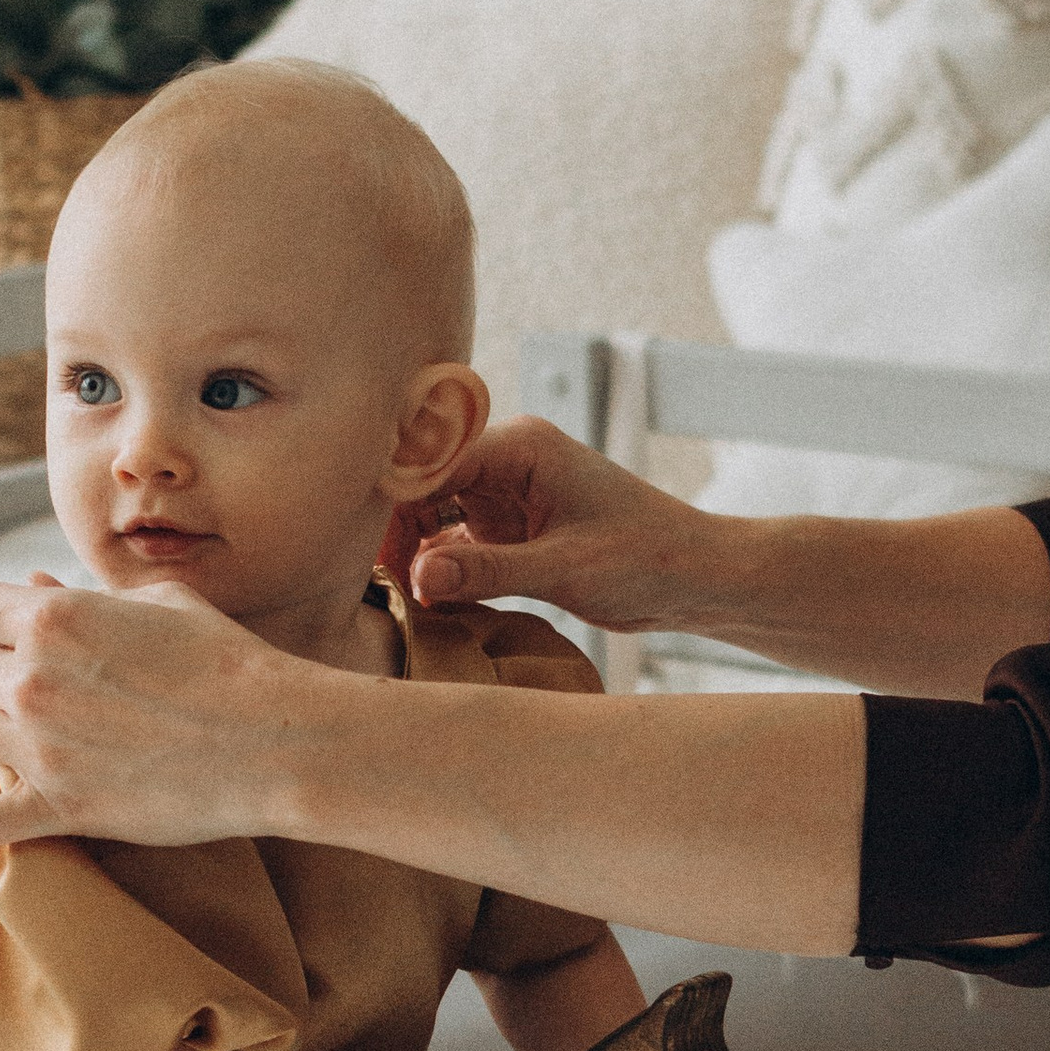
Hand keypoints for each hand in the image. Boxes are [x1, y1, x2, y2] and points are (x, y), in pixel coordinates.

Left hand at [0, 572, 313, 844]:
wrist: (277, 741)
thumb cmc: (229, 663)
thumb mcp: (160, 604)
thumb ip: (85, 598)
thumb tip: (33, 588)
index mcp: (54, 617)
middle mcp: (34, 679)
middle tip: (17, 679)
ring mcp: (41, 748)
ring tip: (10, 730)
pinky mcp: (61, 808)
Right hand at [385, 417, 703, 636]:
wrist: (696, 578)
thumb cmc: (648, 558)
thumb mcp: (564, 569)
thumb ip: (488, 571)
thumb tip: (417, 577)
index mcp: (520, 447)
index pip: (430, 463)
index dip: (388, 504)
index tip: (353, 547)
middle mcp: (506, 462)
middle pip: (421, 487)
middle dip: (393, 530)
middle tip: (368, 582)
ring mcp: (505, 496)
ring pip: (431, 517)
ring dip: (412, 553)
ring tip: (391, 596)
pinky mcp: (510, 530)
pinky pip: (455, 545)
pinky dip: (439, 572)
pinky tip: (425, 603)